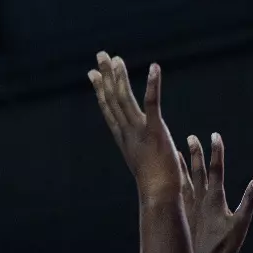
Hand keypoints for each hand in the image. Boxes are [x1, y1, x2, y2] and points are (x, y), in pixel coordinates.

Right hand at [88, 52, 183, 203]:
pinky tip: (155, 68)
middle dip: (106, 76)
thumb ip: (140, 151)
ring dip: (120, 77)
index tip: (93, 73)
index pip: (109, 110)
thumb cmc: (156, 186)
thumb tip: (141, 149)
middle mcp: (127, 133)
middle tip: (101, 55)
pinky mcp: (155, 131)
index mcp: (124, 139)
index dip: (100, 90)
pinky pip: (151, 104)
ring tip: (116, 59)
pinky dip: (152, 85)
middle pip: (112, 99)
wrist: (159, 197)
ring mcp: (139, 131)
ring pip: (125, 99)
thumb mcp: (143, 164)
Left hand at [182, 133, 252, 252]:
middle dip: (196, 153)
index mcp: (214, 198)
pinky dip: (173, 184)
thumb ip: (250, 201)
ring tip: (176, 153)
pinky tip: (169, 182)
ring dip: (181, 166)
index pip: (216, 169)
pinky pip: (175, 194)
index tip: (215, 135)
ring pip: (183, 181)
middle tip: (192, 137)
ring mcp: (187, 207)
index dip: (216, 151)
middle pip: (197, 171)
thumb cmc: (222, 247)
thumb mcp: (241, 224)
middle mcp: (199, 199)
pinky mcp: (181, 216)